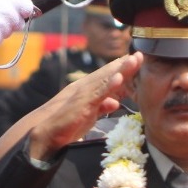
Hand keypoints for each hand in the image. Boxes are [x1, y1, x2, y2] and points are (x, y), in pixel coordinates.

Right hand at [27, 53, 143, 159]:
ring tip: (134, 60)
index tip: (138, 60)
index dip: (124, 68)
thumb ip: (102, 107)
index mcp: (90, 90)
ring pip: (105, 79)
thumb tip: (115, 103)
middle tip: (141, 55)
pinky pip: (98, 93)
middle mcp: (86, 87)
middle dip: (125, 64)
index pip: (109, 76)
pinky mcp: (82, 103)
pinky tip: (119, 78)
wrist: (47, 133)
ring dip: (121, 69)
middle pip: (109, 73)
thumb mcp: (90, 115)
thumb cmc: (67, 125)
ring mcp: (84, 93)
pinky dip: (109, 85)